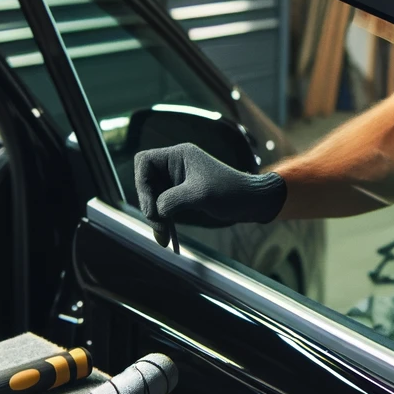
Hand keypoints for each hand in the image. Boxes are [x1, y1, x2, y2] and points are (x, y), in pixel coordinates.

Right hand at [135, 143, 286, 245]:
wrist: (252, 201)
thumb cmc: (230, 191)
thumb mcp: (199, 195)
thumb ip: (172, 200)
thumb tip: (155, 210)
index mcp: (179, 155)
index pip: (144, 161)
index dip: (141, 183)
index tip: (152, 206)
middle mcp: (175, 164)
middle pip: (146, 182)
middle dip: (149, 205)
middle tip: (158, 229)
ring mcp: (178, 179)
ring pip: (153, 196)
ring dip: (155, 217)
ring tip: (163, 239)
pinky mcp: (182, 193)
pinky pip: (163, 205)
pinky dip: (163, 219)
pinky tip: (167, 236)